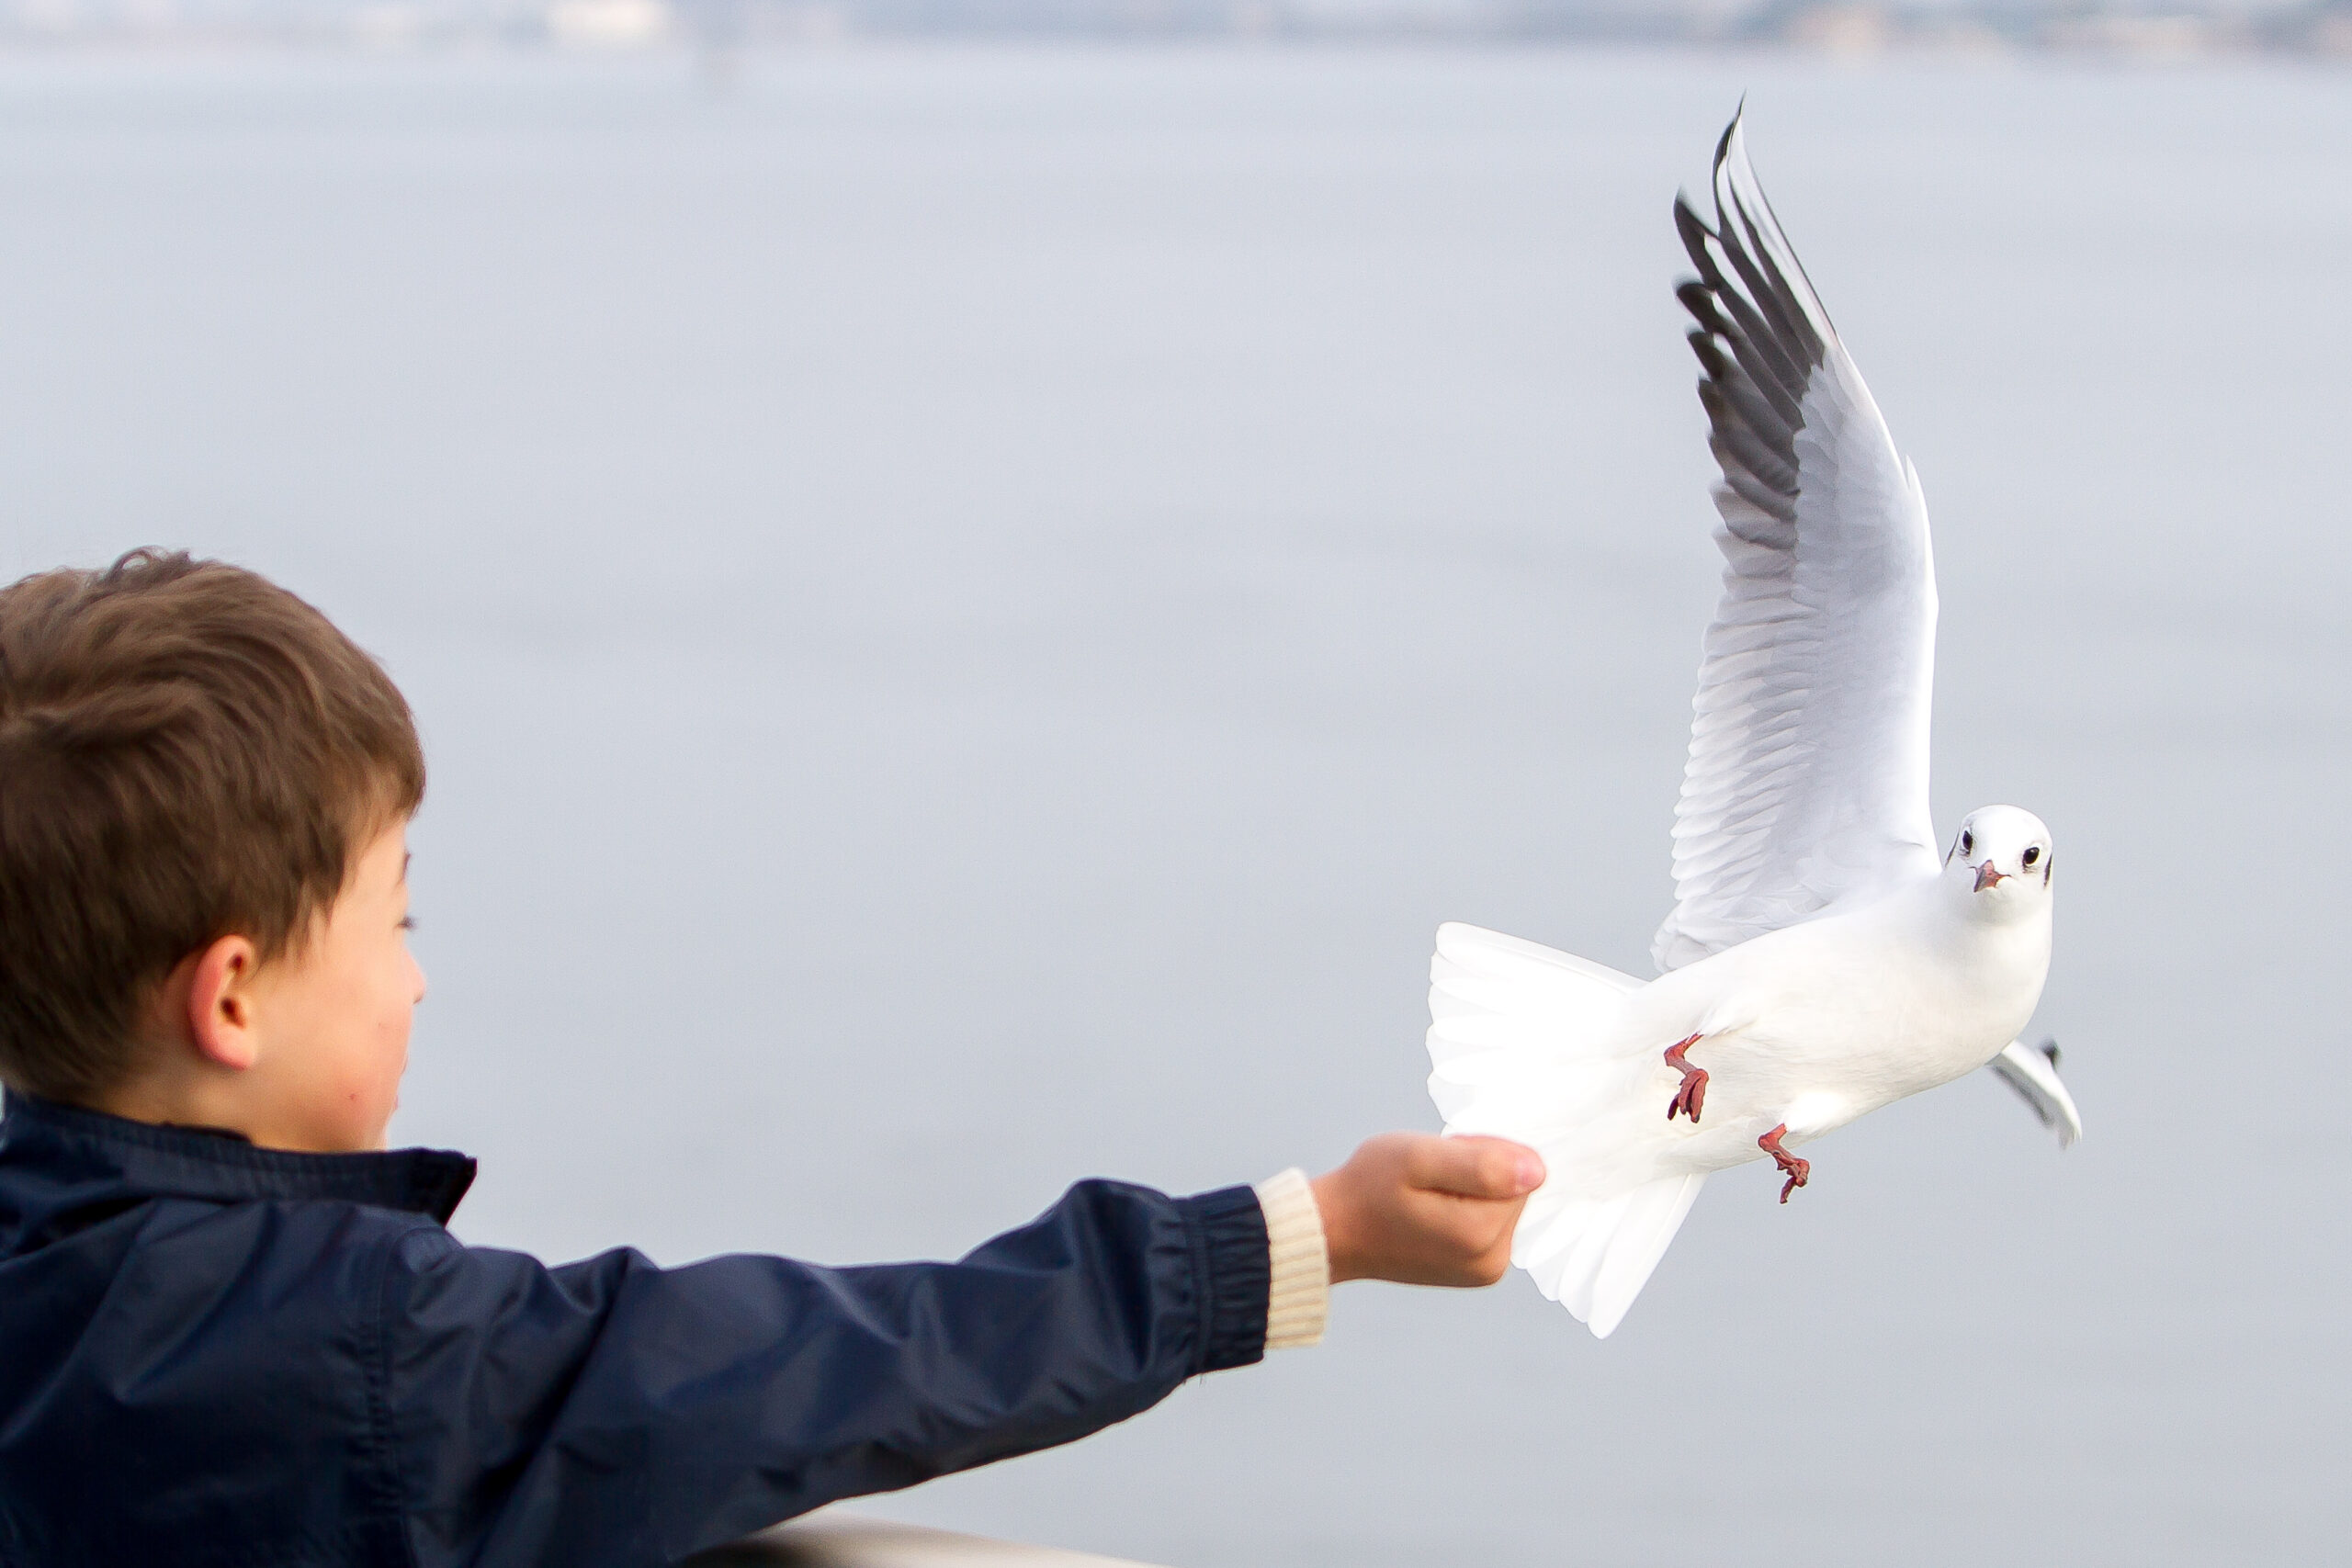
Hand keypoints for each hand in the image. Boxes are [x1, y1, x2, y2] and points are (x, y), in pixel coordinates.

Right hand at [1310, 1132, 1543, 1286]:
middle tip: (1428, 1176)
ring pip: (1503, 1204)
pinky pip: (1492, 1222)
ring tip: (1426, 1194)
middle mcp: (1492, 1262)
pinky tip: (1431, 1210)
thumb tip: (1537, 1170)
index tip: (1439, 1160)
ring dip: (1471, 1189)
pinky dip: (1467, 1207)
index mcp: (1481, 1234)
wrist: (1335, 1231)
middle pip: (1514, 1190)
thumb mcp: (1419, 1158)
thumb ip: (1481, 1162)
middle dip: (1477, 1171)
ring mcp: (1486, 1272)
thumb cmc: (1368, 1188)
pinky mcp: (1478, 1273)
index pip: (1518, 1168)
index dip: (1480, 1151)